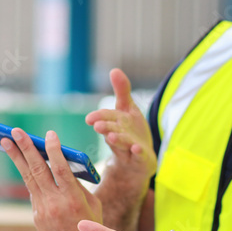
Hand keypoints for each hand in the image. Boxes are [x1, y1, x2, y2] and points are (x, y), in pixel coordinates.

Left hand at [2, 129, 103, 230]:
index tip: (49, 134)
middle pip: (37, 170)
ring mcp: (42, 210)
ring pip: (28, 178)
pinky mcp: (36, 217)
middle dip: (26, 148)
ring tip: (6, 141)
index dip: (53, 150)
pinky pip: (32, 191)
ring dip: (17, 157)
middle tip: (15, 132)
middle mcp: (55, 203)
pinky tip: (22, 161)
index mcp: (74, 199)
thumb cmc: (91, 228)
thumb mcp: (93, 204)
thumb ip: (77, 185)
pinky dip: (28, 175)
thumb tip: (61, 165)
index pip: (60, 169)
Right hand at [85, 68, 155, 182]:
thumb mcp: (128, 109)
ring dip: (117, 140)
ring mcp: (129, 149)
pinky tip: (137, 148)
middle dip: (105, 128)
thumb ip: (122, 91)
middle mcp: (119, 137)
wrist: (140, 161)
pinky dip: (137, 152)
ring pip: (122, 144)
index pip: (105, 118)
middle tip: (98, 125)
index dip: (99, 117)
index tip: (90, 118)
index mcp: (114, 124)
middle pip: (111, 131)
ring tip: (111, 137)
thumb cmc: (130, 132)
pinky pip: (139, 156)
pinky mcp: (141, 159)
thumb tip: (114, 69)